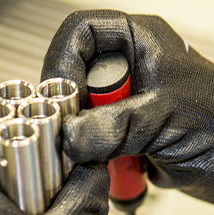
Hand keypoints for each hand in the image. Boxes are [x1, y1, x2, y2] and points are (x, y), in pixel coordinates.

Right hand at [41, 10, 213, 202]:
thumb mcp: (167, 117)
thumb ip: (115, 126)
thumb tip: (69, 136)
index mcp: (140, 43)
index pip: (81, 34)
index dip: (63, 61)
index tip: (61, 97)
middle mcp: (125, 70)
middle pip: (73, 77)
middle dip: (72, 110)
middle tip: (77, 133)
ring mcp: (120, 103)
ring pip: (77, 114)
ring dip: (83, 139)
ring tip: (104, 155)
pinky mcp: (117, 130)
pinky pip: (87, 140)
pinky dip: (92, 157)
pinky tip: (115, 166)